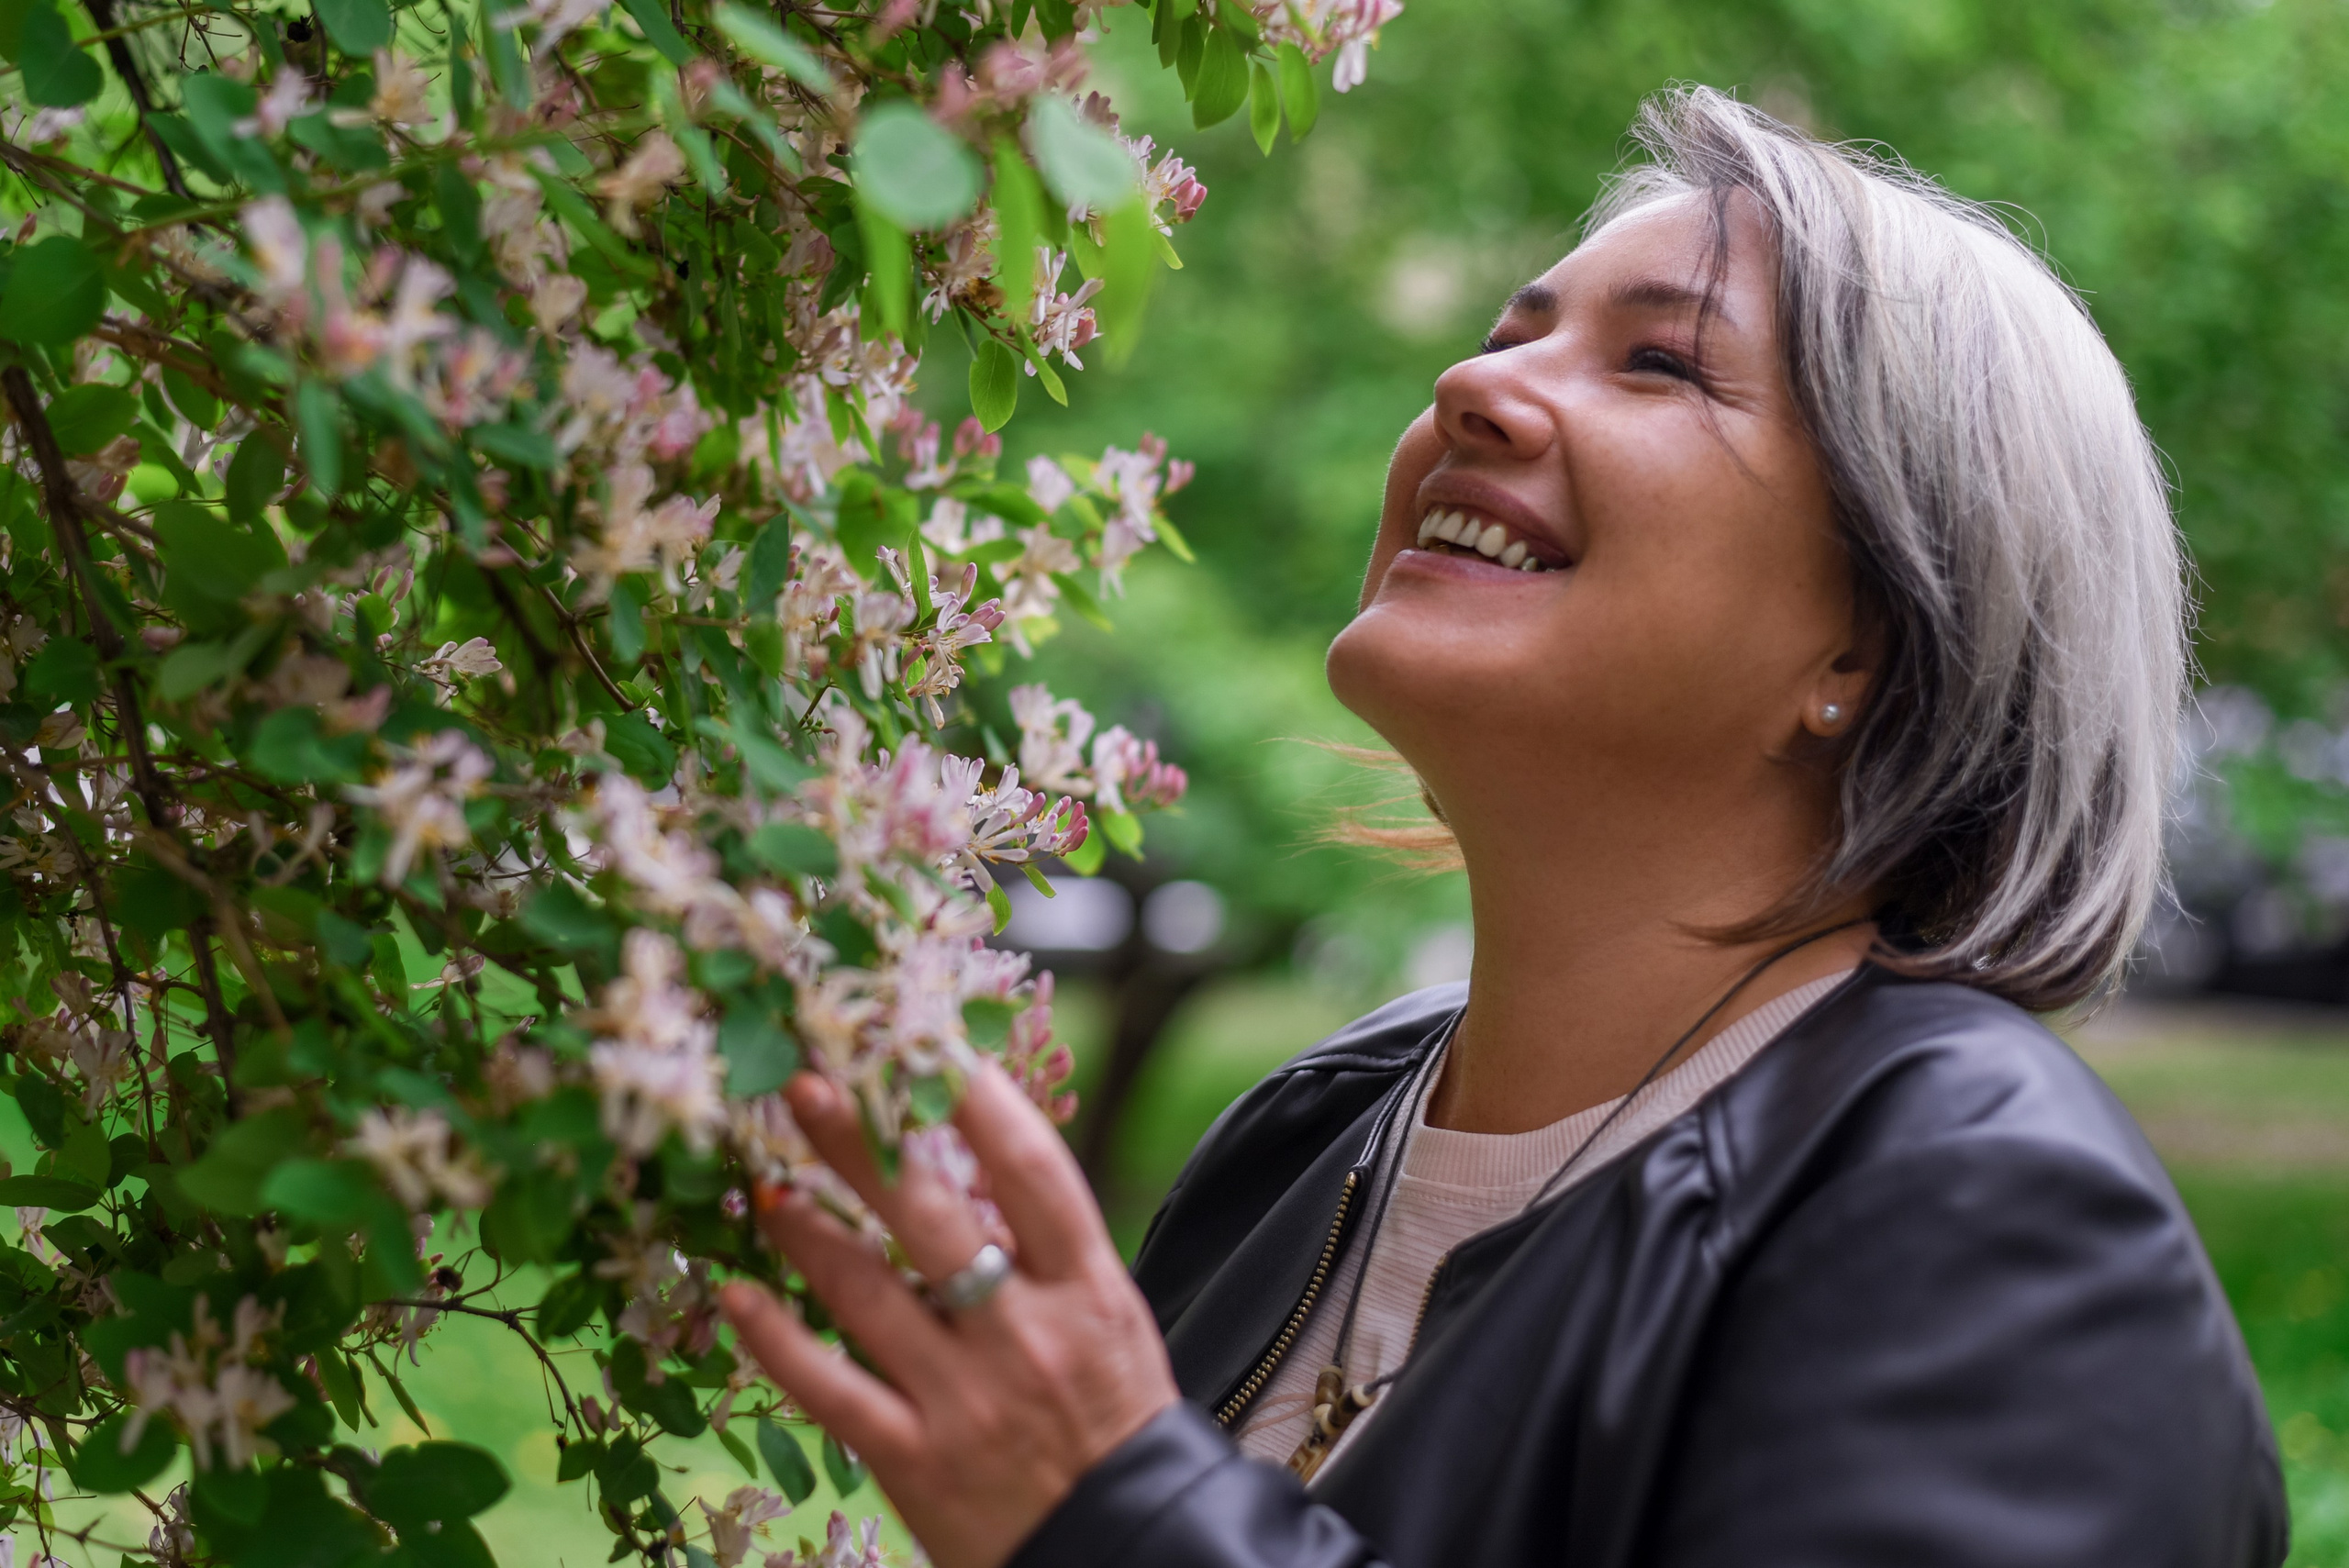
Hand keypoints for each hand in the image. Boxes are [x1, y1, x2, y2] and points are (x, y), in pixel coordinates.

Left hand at [719, 1063, 1180, 1567]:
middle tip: (807, 1082)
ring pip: (865, 1292)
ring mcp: (964, 1400)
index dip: (978, 1099)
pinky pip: (828, 1388)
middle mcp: (1023, 1335)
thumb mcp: (1108, 1323)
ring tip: (764, 1178)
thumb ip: (1047, 1251)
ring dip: (806, 1228)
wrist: (1125, 1553)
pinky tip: (735, 1294)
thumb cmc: (1114, 1424)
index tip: (924, 1041)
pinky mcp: (914, 1463)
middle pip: (931, 1216)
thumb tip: (973, 1158)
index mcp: (1087, 1291)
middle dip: (862, 1141)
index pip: (1032, 1172)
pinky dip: (774, 1339)